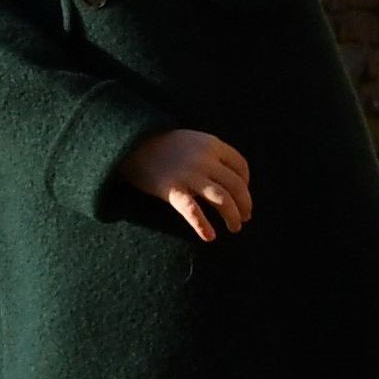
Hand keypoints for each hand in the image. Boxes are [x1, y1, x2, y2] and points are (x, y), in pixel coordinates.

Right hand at [118, 127, 253, 242]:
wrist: (132, 144)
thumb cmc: (165, 146)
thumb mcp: (193, 141)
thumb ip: (213, 155)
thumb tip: (233, 181)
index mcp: (212, 144)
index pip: (241, 167)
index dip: (246, 184)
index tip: (242, 196)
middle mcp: (204, 159)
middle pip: (236, 186)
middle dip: (244, 205)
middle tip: (245, 218)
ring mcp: (189, 174)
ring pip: (222, 200)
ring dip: (232, 216)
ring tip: (235, 228)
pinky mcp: (172, 189)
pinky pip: (193, 211)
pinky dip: (203, 226)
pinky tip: (209, 236)